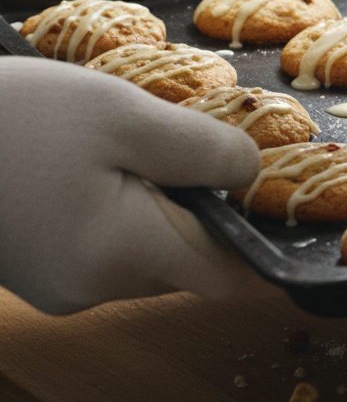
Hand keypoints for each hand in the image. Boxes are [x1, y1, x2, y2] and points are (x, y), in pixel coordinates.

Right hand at [0, 57, 262, 314]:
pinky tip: (87, 163)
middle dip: (197, 207)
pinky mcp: (37, 271)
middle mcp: (91, 287)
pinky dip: (116, 209)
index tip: (265, 199)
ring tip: (119, 145)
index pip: (224, 276)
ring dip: (154, 204)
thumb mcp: (122, 114)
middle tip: (177, 141)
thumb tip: (250, 172)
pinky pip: (103, 248)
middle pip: (186, 261)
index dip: (253, 241)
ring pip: (145, 252)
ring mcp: (59, 286)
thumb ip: (201, 149)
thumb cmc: (10, 117)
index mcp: (120, 254)